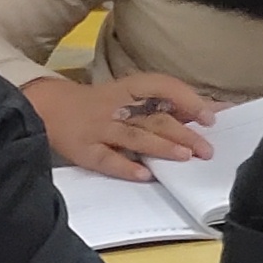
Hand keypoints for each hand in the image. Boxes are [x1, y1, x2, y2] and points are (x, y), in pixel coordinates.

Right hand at [25, 71, 220, 178]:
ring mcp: (99, 128)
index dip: (187, 100)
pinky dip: (125, 167)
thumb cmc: (102, 103)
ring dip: (160, 147)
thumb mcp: (132, 95)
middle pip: (153, 118)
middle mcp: (115, 107)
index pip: (162, 87)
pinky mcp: (84, 150)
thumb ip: (168, 104)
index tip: (210, 117)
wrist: (47, 107)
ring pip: (134, 137)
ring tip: (184, 157)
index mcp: (130, 89)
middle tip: (206, 149)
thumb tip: (214, 111)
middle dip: (183, 133)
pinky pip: (106, 159)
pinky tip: (144, 174)